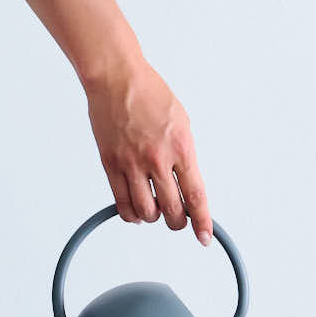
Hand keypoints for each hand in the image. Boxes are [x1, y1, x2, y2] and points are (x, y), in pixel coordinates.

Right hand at [84, 56, 212, 242]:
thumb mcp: (182, 123)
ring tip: (155, 208)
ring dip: (154, 218)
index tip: (204, 237)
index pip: (196, 196)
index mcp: (182, 147)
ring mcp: (132, 163)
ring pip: (146, 212)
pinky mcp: (111, 164)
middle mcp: (158, 159)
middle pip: (172, 211)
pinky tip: (136, 210)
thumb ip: (185, 155)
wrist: (117, 79)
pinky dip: (132, 214)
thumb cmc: (151, 96)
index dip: (201, 222)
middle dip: (178, 221)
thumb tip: (188, 185)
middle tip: (178, 218)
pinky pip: (122, 204)